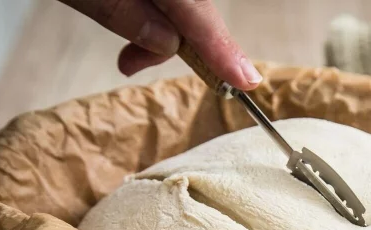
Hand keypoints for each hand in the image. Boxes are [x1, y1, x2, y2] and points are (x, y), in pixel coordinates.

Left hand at [58, 0, 261, 88]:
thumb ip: (125, 15)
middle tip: (132, 64)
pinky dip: (154, 10)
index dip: (223, 50)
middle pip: (193, 7)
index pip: (198, 13)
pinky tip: (132, 20)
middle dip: (179, 42)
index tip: (246, 81)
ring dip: (162, 29)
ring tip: (128, 57)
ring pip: (182, 3)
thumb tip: (166, 44)